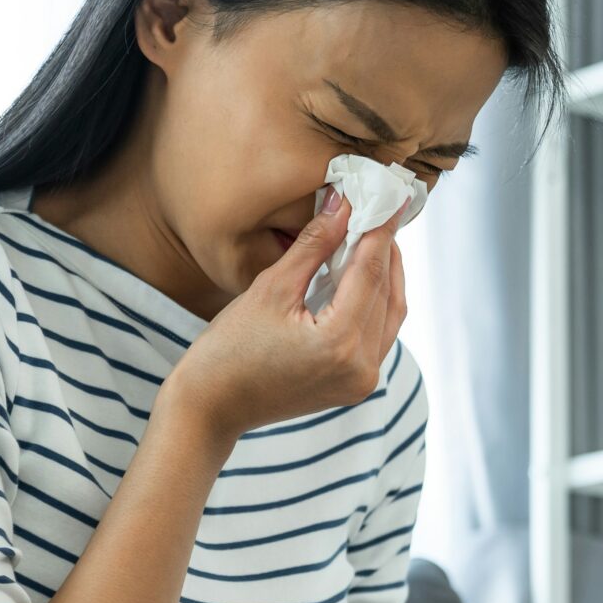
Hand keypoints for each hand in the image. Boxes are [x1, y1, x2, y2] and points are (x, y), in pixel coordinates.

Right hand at [167, 190, 408, 443]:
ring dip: (385, 275)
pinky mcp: (355, 386)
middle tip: (380, 209)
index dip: (380, 229)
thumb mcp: (270, 288)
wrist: (212, 407)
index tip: (389, 195)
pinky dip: (374, 302)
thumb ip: (314, 245)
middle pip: (386, 292)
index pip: (371, 272)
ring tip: (372, 237)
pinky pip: (378, 335)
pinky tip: (362, 275)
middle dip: (384, 249)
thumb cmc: (228, 350)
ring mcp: (361, 381)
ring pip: (389, 314)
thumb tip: (343, 203)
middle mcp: (361, 367)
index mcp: (340, 343)